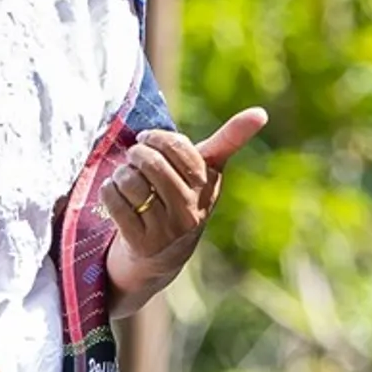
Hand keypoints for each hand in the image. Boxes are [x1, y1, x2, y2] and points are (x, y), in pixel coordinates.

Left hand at [102, 108, 268, 306]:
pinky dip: (110, 192)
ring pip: (132, 183)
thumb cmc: (184, 200)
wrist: (162, 258)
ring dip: (121, 173)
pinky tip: (115, 192)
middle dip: (137, 154)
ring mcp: (167, 231)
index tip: (148, 138)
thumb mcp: (207, 172)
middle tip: (133, 156)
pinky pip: (117, 204)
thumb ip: (230, 140)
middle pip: (153, 165)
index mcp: (208, 188)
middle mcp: (191, 212)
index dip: (158, 138)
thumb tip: (261, 112)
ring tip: (124, 176)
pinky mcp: (143, 245)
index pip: (181, 149)